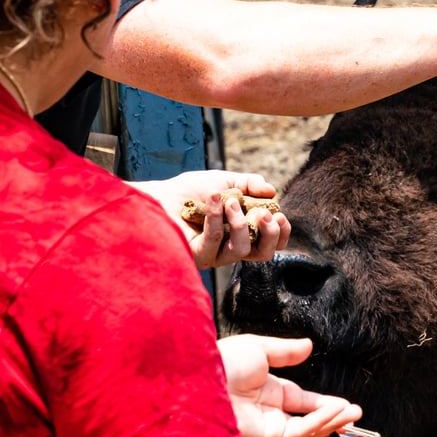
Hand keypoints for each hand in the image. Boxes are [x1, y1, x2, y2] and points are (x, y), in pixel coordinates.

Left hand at [131, 170, 290, 268]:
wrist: (155, 196)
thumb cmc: (188, 191)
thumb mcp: (225, 181)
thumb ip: (250, 184)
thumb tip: (272, 191)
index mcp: (241, 234)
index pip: (270, 244)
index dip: (281, 233)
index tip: (279, 214)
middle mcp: (230, 248)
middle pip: (263, 255)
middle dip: (270, 234)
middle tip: (264, 213)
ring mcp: (214, 255)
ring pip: (241, 250)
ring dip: (240, 222)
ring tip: (230, 200)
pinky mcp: (196, 255)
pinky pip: (214, 240)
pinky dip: (216, 216)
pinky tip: (211, 198)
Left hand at [218, 334, 361, 436]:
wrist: (198, 383)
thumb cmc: (220, 362)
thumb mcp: (257, 347)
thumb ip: (285, 351)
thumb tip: (308, 346)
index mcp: (264, 389)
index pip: (299, 399)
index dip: (322, 402)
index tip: (343, 403)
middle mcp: (266, 410)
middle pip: (306, 417)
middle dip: (332, 416)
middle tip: (355, 414)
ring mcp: (265, 425)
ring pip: (306, 428)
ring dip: (332, 421)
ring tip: (353, 414)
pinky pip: (299, 432)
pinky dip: (319, 423)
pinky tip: (335, 412)